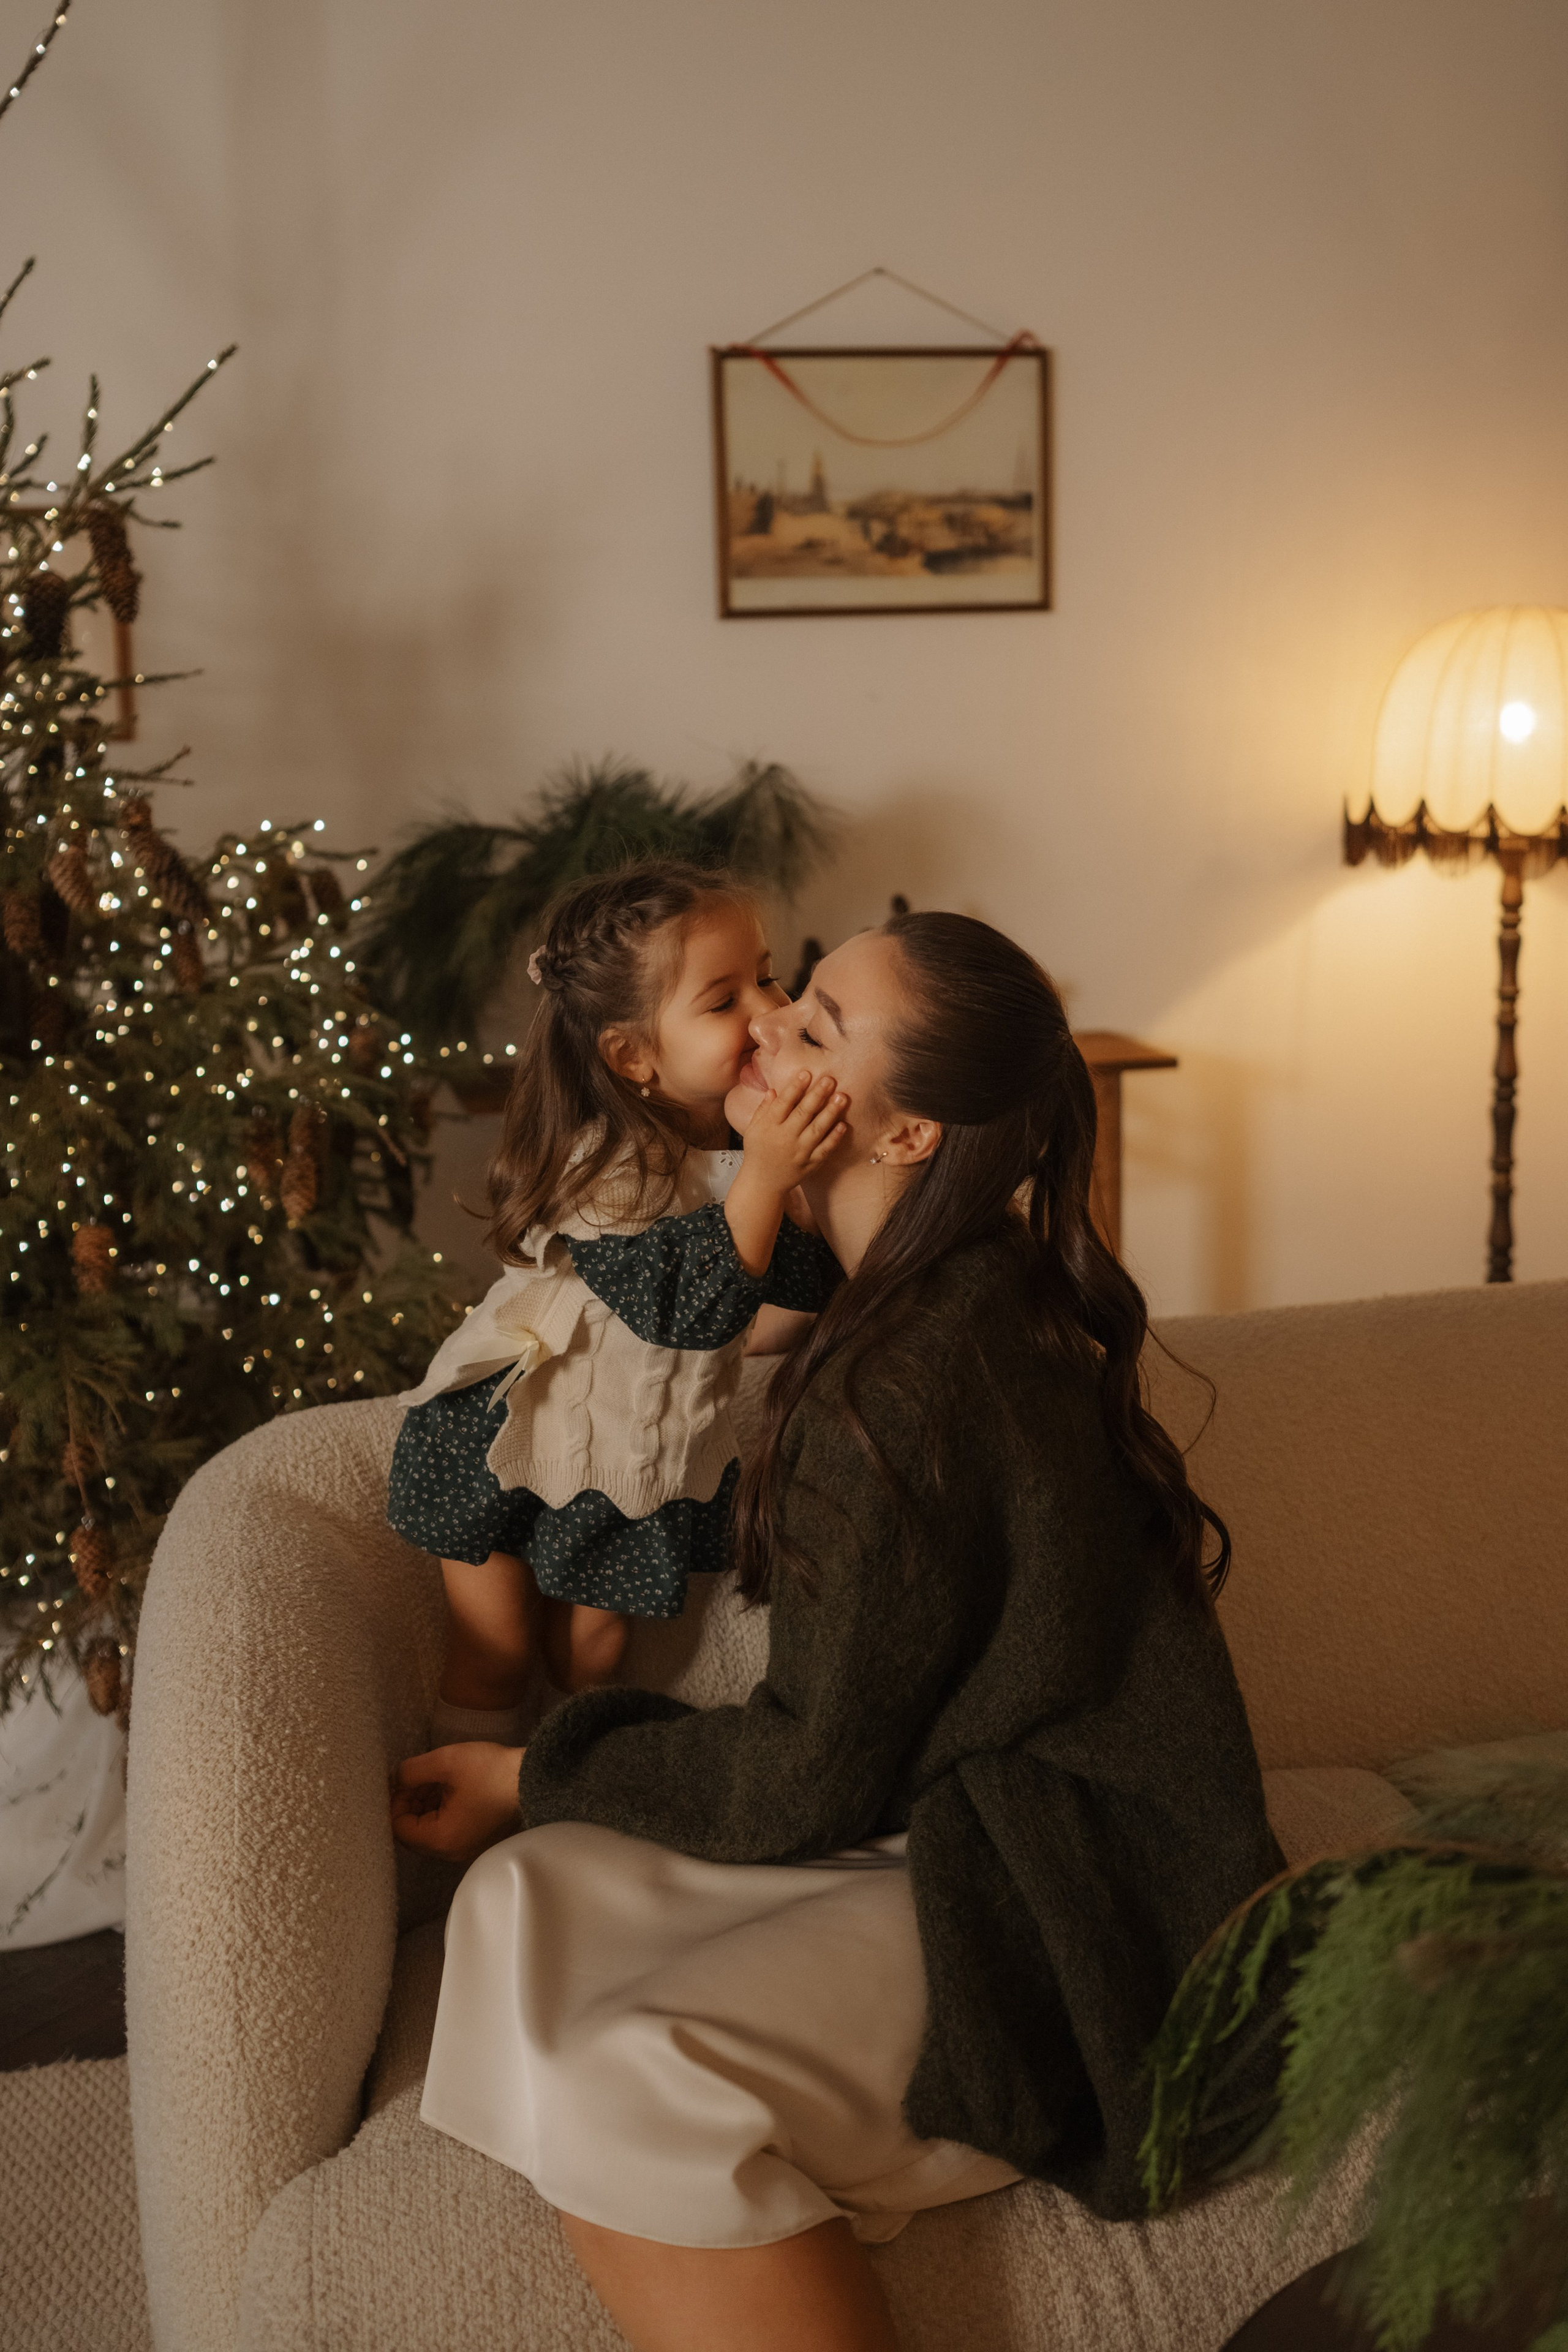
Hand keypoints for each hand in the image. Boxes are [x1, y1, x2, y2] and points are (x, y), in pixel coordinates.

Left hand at [390, 1741, 523, 1862]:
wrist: (532, 1778)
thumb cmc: (491, 1771)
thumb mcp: (445, 1762)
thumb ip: (411, 1771)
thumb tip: (395, 1779)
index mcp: (442, 1839)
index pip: (399, 1828)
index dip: (395, 1802)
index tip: (404, 1780)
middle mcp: (451, 1852)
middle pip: (413, 1833)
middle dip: (410, 1804)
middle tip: (418, 1778)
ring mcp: (465, 1849)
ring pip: (430, 1832)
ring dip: (425, 1806)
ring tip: (435, 1779)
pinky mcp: (476, 1841)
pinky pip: (447, 1831)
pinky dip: (441, 1811)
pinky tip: (450, 1788)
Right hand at [739, 1071, 847, 1195]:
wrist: (763, 1183)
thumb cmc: (758, 1151)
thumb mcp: (754, 1129)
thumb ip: (764, 1109)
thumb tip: (774, 1090)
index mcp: (769, 1127)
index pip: (783, 1104)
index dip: (794, 1088)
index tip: (806, 1073)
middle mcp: (784, 1138)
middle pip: (803, 1114)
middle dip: (817, 1095)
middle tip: (830, 1079)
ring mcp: (799, 1152)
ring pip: (817, 1130)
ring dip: (830, 1113)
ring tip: (842, 1097)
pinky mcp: (810, 1164)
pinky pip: (825, 1149)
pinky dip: (834, 1138)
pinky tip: (843, 1125)